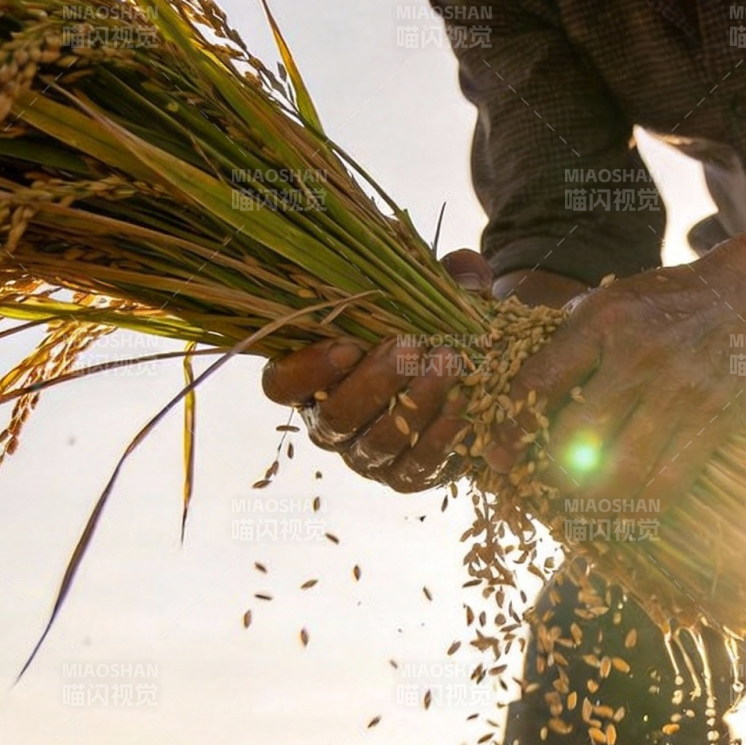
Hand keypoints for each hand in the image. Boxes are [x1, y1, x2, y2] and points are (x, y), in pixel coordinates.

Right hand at [259, 251, 578, 492]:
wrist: (466, 383)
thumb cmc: (429, 331)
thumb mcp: (431, 297)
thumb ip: (441, 277)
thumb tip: (464, 267)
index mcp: (313, 378)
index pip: (280, 384)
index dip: (305, 370)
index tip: (346, 346)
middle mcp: (330, 423)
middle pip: (333, 418)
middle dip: (373, 381)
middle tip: (410, 346)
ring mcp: (365, 456)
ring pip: (375, 444)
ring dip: (413, 404)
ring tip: (447, 366)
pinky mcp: (402, 477)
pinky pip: (413, 468)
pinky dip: (439, 439)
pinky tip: (462, 406)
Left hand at [483, 260, 745, 507]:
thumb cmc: (665, 303)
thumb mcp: (610, 301)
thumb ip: (568, 341)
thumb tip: (515, 389)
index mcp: (604, 322)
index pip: (542, 381)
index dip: (511, 428)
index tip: (497, 458)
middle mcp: (641, 358)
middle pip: (578, 437)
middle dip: (550, 472)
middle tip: (540, 486)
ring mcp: (680, 393)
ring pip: (623, 470)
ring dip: (592, 500)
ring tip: (579, 507)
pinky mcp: (712, 421)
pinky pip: (669, 482)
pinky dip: (641, 507)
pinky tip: (624, 514)